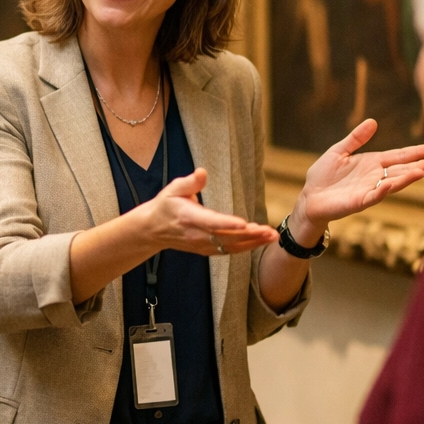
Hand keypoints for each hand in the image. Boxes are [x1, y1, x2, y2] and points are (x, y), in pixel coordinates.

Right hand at [144, 168, 278, 256]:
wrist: (152, 229)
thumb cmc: (166, 205)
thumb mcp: (173, 189)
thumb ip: (190, 182)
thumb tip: (202, 172)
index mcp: (188, 217)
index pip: (210, 222)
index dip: (227, 223)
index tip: (244, 223)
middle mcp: (196, 235)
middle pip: (226, 237)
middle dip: (249, 235)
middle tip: (269, 231)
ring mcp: (202, 245)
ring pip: (230, 246)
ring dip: (252, 242)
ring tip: (271, 236)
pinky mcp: (206, 250)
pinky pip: (228, 251)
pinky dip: (246, 247)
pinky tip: (260, 241)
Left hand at [290, 119, 423, 240]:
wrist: (310, 196)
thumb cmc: (324, 175)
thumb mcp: (339, 151)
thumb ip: (356, 138)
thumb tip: (373, 121)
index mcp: (372, 163)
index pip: (398, 156)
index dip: (414, 153)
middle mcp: (375, 177)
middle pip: (400, 170)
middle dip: (417, 166)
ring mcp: (369, 190)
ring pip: (392, 183)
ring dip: (406, 178)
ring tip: (422, 171)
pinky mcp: (359, 202)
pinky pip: (373, 196)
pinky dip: (382, 190)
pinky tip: (390, 184)